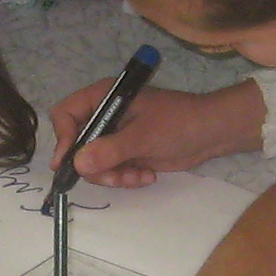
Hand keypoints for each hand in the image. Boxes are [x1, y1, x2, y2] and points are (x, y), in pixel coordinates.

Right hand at [48, 80, 264, 188]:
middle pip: (77, 144)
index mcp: (104, 97)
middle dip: (93, 165)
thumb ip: (110, 150)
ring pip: (94, 163)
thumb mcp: (143, 136)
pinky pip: (113, 170)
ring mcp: (116, 136)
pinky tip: (147, 175)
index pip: (66, 114)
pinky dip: (126, 177)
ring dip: (112, 175)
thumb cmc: (179, 123)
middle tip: (112, 177)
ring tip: (136, 176)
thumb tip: (77, 163)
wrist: (212, 133)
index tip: (69, 161)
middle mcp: (105, 115)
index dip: (63, 137)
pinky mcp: (128, 152)